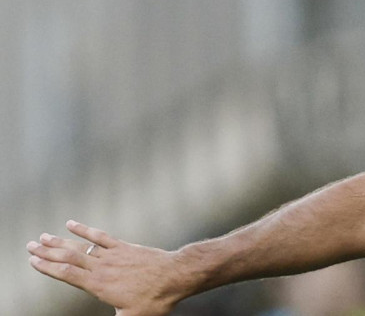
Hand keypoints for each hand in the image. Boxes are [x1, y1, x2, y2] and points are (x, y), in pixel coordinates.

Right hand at [27, 220, 187, 315]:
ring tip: (43, 237)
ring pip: (80, 246)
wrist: (176, 276)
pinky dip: (84, 229)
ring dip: (60, 241)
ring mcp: (113, 254)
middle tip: (30, 246)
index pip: (66, 274)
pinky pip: (100, 236)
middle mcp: (102, 267)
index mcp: (99, 285)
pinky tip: (71, 224)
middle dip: (47, 252)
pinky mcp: (124, 246)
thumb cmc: (155, 299)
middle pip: (68, 257)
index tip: (33, 262)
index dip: (47, 267)